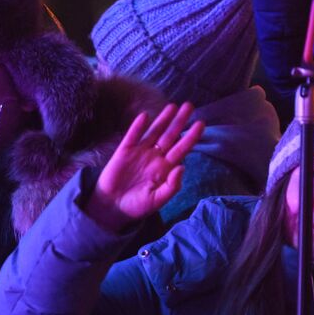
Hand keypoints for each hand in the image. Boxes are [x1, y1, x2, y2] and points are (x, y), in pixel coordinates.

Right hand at [84, 103, 204, 232]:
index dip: (191, 137)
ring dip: (163, 119)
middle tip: (189, 106)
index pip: (181, 149)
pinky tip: (145, 116)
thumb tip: (182, 167)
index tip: (200, 124)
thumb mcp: (158, 200)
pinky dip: (138, 126)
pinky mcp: (124, 151)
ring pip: (154, 132)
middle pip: (170, 136)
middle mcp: (155, 157)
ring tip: (173, 106)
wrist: (113, 208)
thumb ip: (172, 186)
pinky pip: (132, 136)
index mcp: (166, 168)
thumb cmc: (137, 206)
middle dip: (180, 121)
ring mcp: (140, 152)